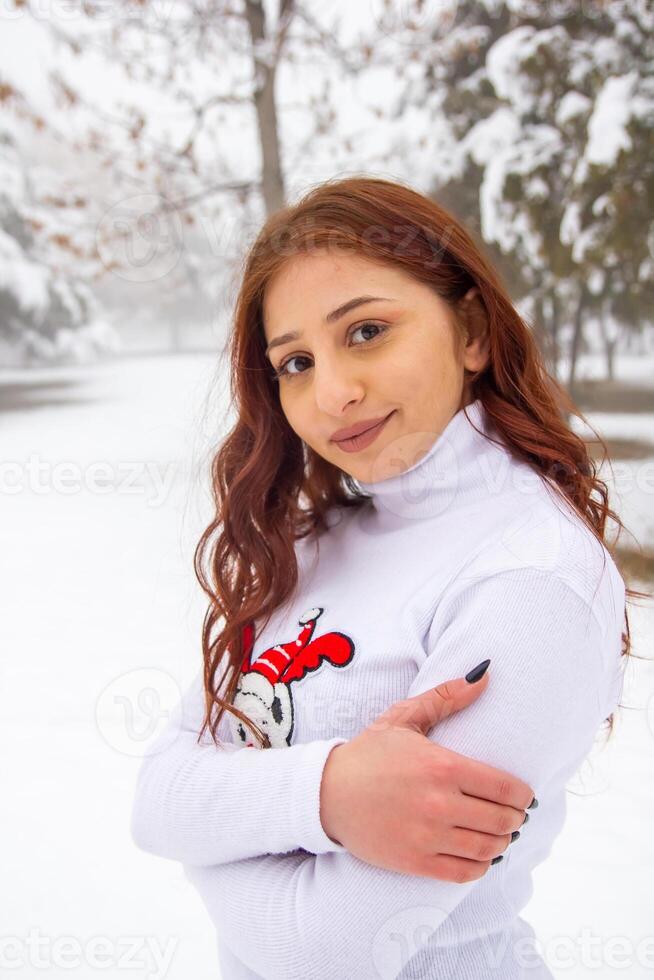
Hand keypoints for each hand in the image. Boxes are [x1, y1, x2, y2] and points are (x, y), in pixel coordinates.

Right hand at [319, 668, 533, 881]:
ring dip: (502, 843)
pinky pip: (464, 872)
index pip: (505, 788)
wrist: (327, 793)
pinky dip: (481, 866)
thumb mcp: (405, 718)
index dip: (522, 795)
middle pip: (502, 820)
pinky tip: (480, 855)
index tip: (523, 795)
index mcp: (441, 766)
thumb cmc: (369, 753)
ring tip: (501, 835)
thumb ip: (446, 697)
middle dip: (515, 819)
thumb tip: (485, 674)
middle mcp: (439, 803)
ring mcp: (427, 836)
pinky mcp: (415, 862)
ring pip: (487, 848)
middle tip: (514, 815)